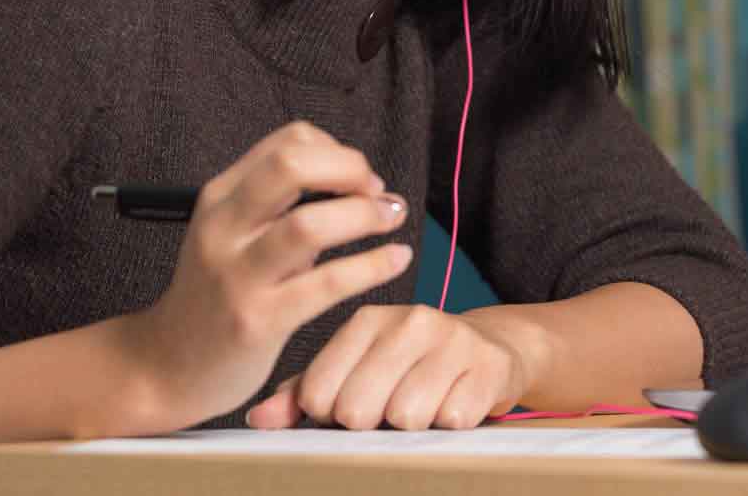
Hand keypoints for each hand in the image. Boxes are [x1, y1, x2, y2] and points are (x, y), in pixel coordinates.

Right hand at [113, 121, 414, 432]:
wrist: (166, 366)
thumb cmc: (216, 295)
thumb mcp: (235, 235)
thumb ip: (280, 204)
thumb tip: (354, 180)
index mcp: (220, 197)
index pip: (288, 141)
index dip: (337, 151)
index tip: (360, 177)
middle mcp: (224, 227)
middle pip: (291, 165)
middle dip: (349, 168)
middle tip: (376, 192)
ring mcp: (237, 274)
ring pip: (309, 224)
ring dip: (364, 215)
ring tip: (391, 218)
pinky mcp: (257, 321)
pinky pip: (326, 284)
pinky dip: (372, 266)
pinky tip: (396, 260)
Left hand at [245, 304, 537, 430]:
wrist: (490, 348)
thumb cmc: (408, 365)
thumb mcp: (355, 369)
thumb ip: (304, 392)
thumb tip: (257, 419)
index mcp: (366, 321)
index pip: (320, 394)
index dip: (332, 416)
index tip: (352, 404)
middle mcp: (409, 321)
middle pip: (359, 410)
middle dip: (373, 424)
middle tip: (390, 408)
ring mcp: (452, 340)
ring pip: (406, 418)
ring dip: (414, 427)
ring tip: (425, 403)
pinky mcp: (489, 364)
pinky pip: (453, 420)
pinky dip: (451, 423)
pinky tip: (454, 401)